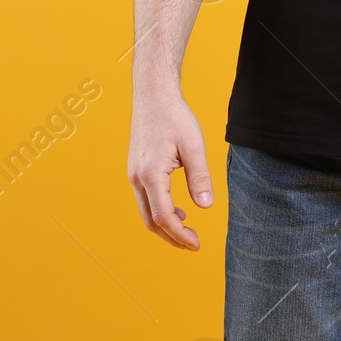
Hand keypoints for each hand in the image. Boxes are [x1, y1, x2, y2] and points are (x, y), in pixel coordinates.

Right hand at [128, 87, 213, 250]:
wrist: (153, 96)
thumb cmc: (174, 117)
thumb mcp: (193, 145)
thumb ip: (199, 177)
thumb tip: (206, 206)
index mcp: (151, 175)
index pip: (164, 217)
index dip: (180, 235)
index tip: (197, 244)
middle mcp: (137, 178)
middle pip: (151, 221)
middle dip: (171, 237)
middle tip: (193, 244)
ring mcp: (134, 175)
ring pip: (145, 212)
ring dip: (165, 225)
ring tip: (187, 231)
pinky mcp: (136, 170)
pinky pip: (145, 199)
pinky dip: (159, 211)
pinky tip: (178, 209)